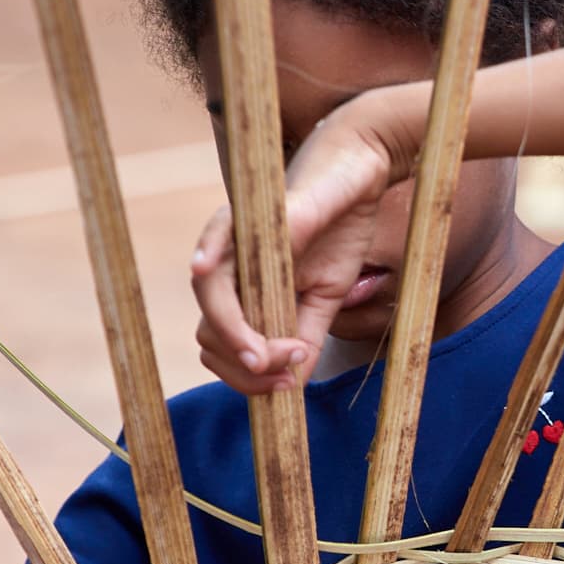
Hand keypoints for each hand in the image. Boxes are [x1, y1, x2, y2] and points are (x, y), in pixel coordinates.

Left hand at [191, 109, 400, 392]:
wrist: (360, 174)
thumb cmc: (338, 232)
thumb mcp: (325, 301)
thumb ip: (303, 340)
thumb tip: (290, 389)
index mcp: (243, 296)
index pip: (223, 350)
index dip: (248, 379)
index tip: (289, 385)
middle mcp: (229, 272)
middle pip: (209, 336)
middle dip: (248, 368)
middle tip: (293, 365)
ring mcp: (236, 243)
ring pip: (210, 300)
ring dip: (238, 337)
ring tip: (280, 351)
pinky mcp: (254, 215)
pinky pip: (216, 235)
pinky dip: (205, 254)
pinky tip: (203, 269)